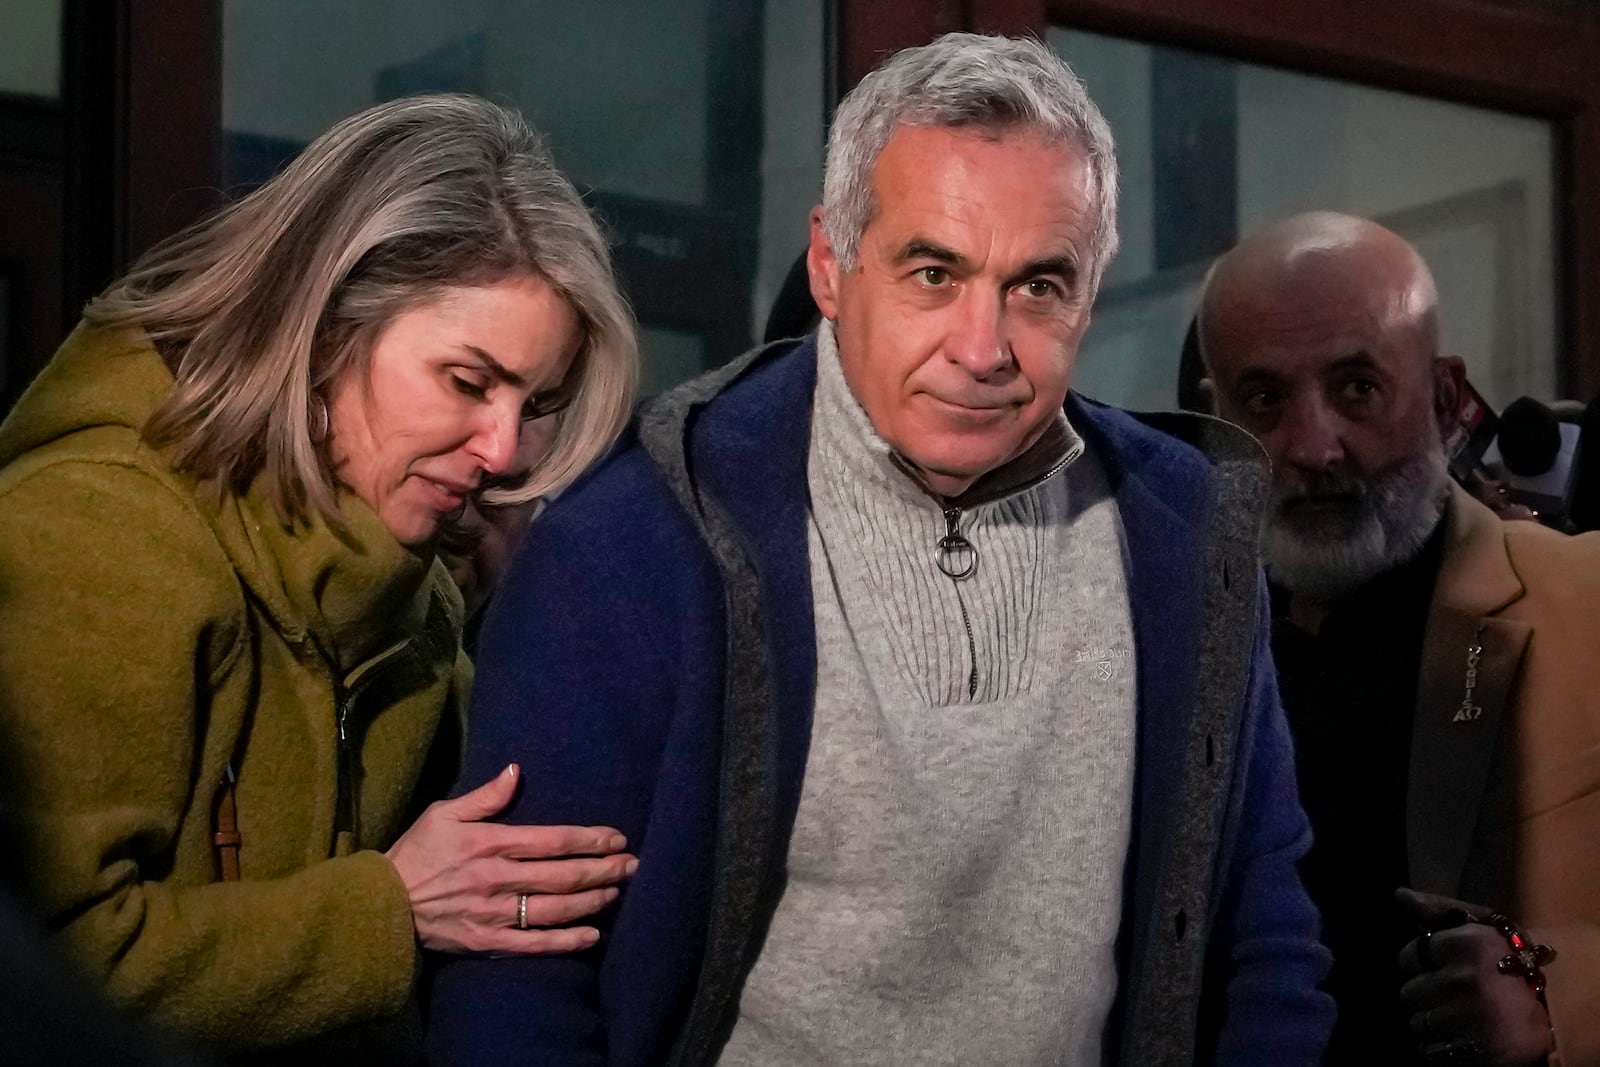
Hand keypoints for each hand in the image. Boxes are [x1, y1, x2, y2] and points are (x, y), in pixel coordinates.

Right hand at [386, 763, 636, 954]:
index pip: (553, 841)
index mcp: (490, 844)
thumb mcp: (443, 814)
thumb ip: (484, 797)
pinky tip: (592, 935)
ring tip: (617, 891)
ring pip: (556, 909)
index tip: (617, 837)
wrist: (382, 906)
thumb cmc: (415, 853)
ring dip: (593, 901)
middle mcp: (498, 880)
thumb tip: (515, 771)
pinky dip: (566, 941)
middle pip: (563, 875)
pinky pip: (535, 944)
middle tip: (633, 865)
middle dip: (604, 869)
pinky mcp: (487, 943)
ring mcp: (494, 914)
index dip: (589, 840)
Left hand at [1395, 887, 1549, 1065]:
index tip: (1439, 968)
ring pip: (1416, 1024)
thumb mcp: (1481, 926)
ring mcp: (1473, 1018)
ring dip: (1430, 1023)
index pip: (1408, 957)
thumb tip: (1400, 895)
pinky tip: (1460, 1036)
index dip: (1419, 965)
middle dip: (1424, 996)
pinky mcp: (1478, 1051)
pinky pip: (1430, 1050)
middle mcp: (1467, 980)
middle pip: (1408, 993)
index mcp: (1467, 945)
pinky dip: (1439, 1047)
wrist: (1551, 1015)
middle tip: (1450, 996)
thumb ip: (1438, 910)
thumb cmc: (1508, 964)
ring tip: (1456, 1016)